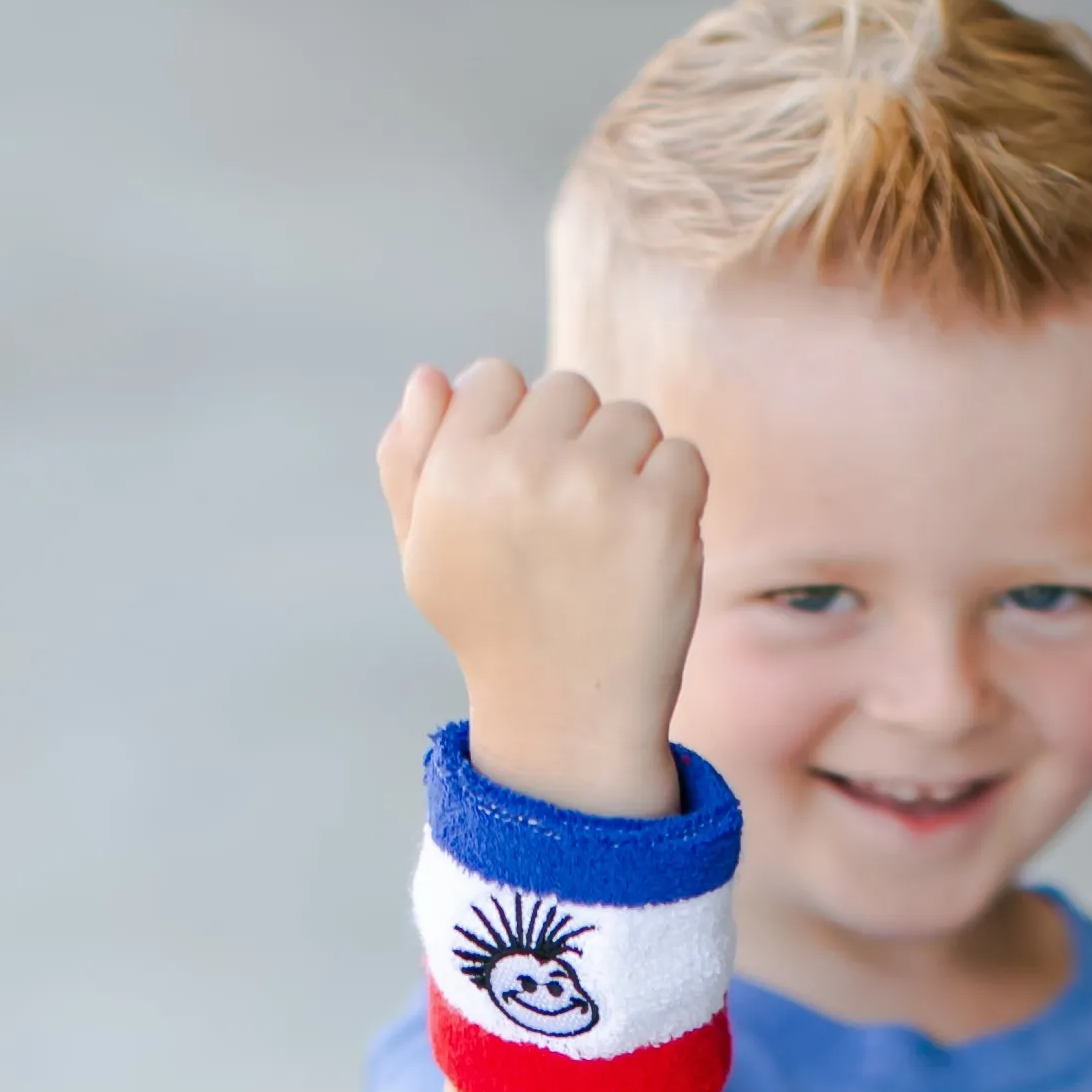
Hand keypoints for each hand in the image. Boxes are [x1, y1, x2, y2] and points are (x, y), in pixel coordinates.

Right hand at [376, 357, 706, 819]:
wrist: (566, 717)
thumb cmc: (493, 626)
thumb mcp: (426, 551)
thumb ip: (409, 460)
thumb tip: (429, 374)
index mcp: (454, 468)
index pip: (492, 377)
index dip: (512, 430)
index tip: (520, 493)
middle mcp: (520, 468)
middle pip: (567, 390)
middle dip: (574, 446)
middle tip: (566, 530)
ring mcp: (593, 487)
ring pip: (630, 418)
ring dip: (630, 469)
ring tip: (606, 544)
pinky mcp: (660, 513)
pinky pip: (682, 457)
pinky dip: (677, 500)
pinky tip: (646, 553)